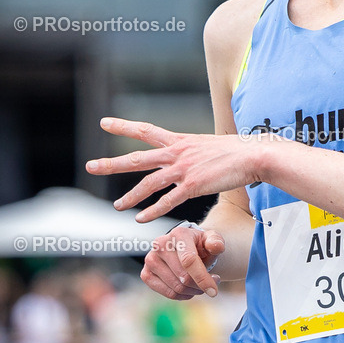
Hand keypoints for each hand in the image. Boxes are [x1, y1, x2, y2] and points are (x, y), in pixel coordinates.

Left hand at [85, 117, 264, 220]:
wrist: (253, 155)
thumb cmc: (236, 151)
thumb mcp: (208, 145)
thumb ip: (194, 152)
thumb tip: (192, 156)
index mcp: (180, 141)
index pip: (146, 130)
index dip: (123, 126)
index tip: (104, 123)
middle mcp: (177, 153)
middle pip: (137, 159)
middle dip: (112, 164)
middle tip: (91, 167)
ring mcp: (184, 170)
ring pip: (149, 184)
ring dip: (130, 197)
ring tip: (117, 206)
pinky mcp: (193, 186)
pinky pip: (168, 202)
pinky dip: (153, 212)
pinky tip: (141, 220)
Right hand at [143, 225, 224, 299]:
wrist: (186, 248)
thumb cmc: (200, 245)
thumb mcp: (212, 240)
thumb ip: (216, 242)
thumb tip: (215, 246)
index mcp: (178, 234)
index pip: (189, 261)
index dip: (202, 278)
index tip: (214, 291)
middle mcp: (160, 244)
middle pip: (183, 277)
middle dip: (200, 285)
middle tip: (211, 284)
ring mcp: (150, 259)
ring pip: (176, 287)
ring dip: (193, 291)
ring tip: (200, 285)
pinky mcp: (146, 274)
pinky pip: (167, 293)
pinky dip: (181, 296)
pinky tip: (188, 289)